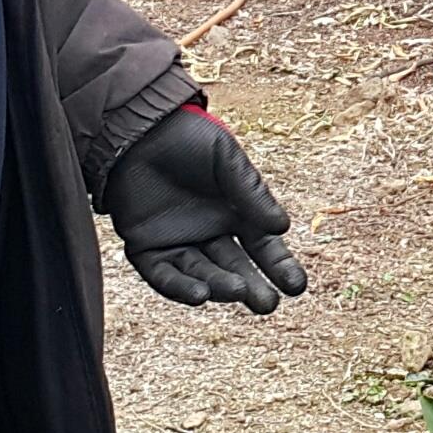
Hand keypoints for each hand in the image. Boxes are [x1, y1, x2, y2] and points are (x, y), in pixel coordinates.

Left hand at [105, 103, 307, 312]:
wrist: (136, 128)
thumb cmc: (186, 138)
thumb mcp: (225, 159)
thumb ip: (251, 192)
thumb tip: (282, 228)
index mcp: (235, 212)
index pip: (262, 248)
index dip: (279, 267)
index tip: (296, 287)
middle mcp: (209, 232)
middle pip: (235, 268)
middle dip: (252, 287)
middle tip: (267, 304)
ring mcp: (177, 241)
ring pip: (202, 275)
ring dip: (220, 287)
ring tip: (238, 291)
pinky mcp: (145, 247)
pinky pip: (163, 274)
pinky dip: (180, 288)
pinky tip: (200, 295)